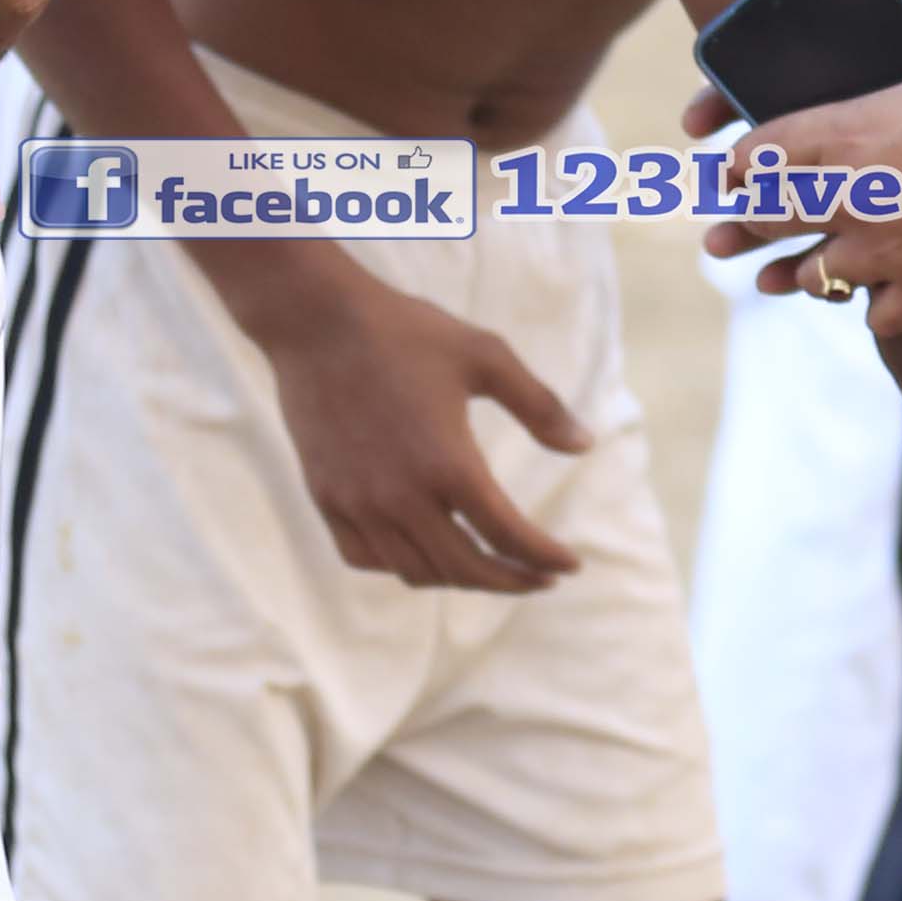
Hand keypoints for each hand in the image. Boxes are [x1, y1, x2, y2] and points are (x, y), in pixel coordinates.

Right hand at [237, 259, 590, 595]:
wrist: (316, 320)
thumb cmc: (407, 332)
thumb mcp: (486, 357)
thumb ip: (540, 406)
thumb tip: (585, 446)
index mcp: (449, 464)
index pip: (508, 536)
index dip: (544, 558)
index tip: (570, 566)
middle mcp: (402, 496)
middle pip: (465, 568)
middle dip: (510, 580)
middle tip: (538, 578)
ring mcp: (358, 503)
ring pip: (415, 572)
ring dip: (459, 579)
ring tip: (488, 566)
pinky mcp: (326, 498)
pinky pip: (364, 557)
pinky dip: (400, 565)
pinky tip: (423, 551)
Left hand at [684, 0, 901, 329]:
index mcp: (852, 132)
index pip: (757, 154)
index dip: (738, 162)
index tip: (732, 168)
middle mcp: (855, 196)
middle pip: (768, 218)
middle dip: (748, 221)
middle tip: (728, 233)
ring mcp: (889, 251)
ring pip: (814, 277)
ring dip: (804, 272)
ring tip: (788, 274)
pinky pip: (879, 316)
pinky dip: (876, 307)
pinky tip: (879, 297)